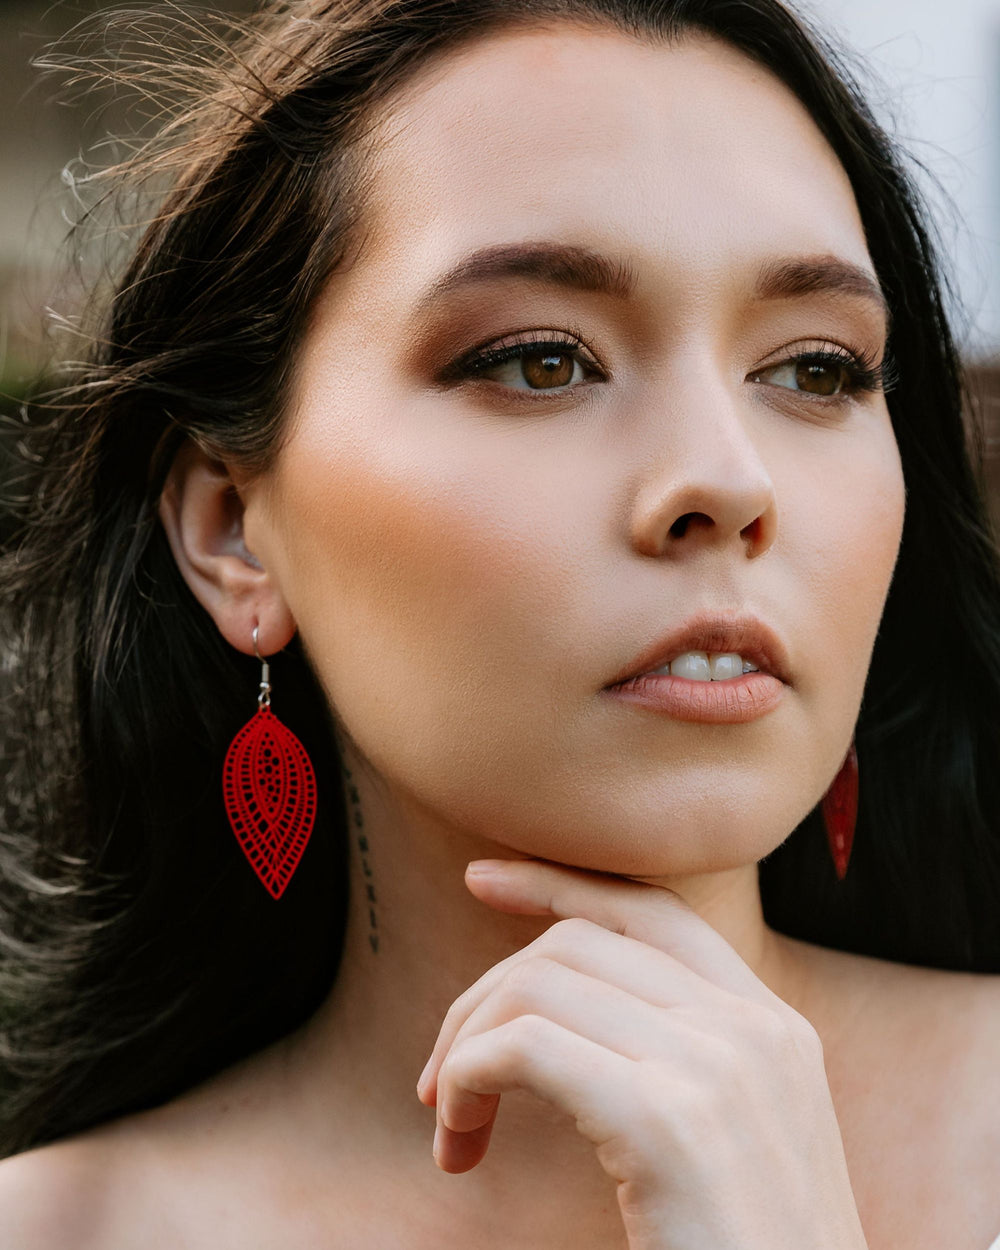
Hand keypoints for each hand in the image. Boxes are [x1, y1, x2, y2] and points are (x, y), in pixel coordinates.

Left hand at [416, 858, 868, 1249]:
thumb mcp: (739, 1139)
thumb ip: (683, 1061)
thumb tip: (563, 1020)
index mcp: (773, 1027)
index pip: (650, 907)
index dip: (558, 883)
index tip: (482, 881)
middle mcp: (751, 1028)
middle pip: (576, 942)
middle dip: (484, 995)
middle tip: (438, 1077)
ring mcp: (716, 1067)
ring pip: (538, 985)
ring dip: (464, 1047)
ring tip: (450, 1123)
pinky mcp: (666, 1121)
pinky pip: (524, 1047)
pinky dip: (465, 1076)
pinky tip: (459, 1137)